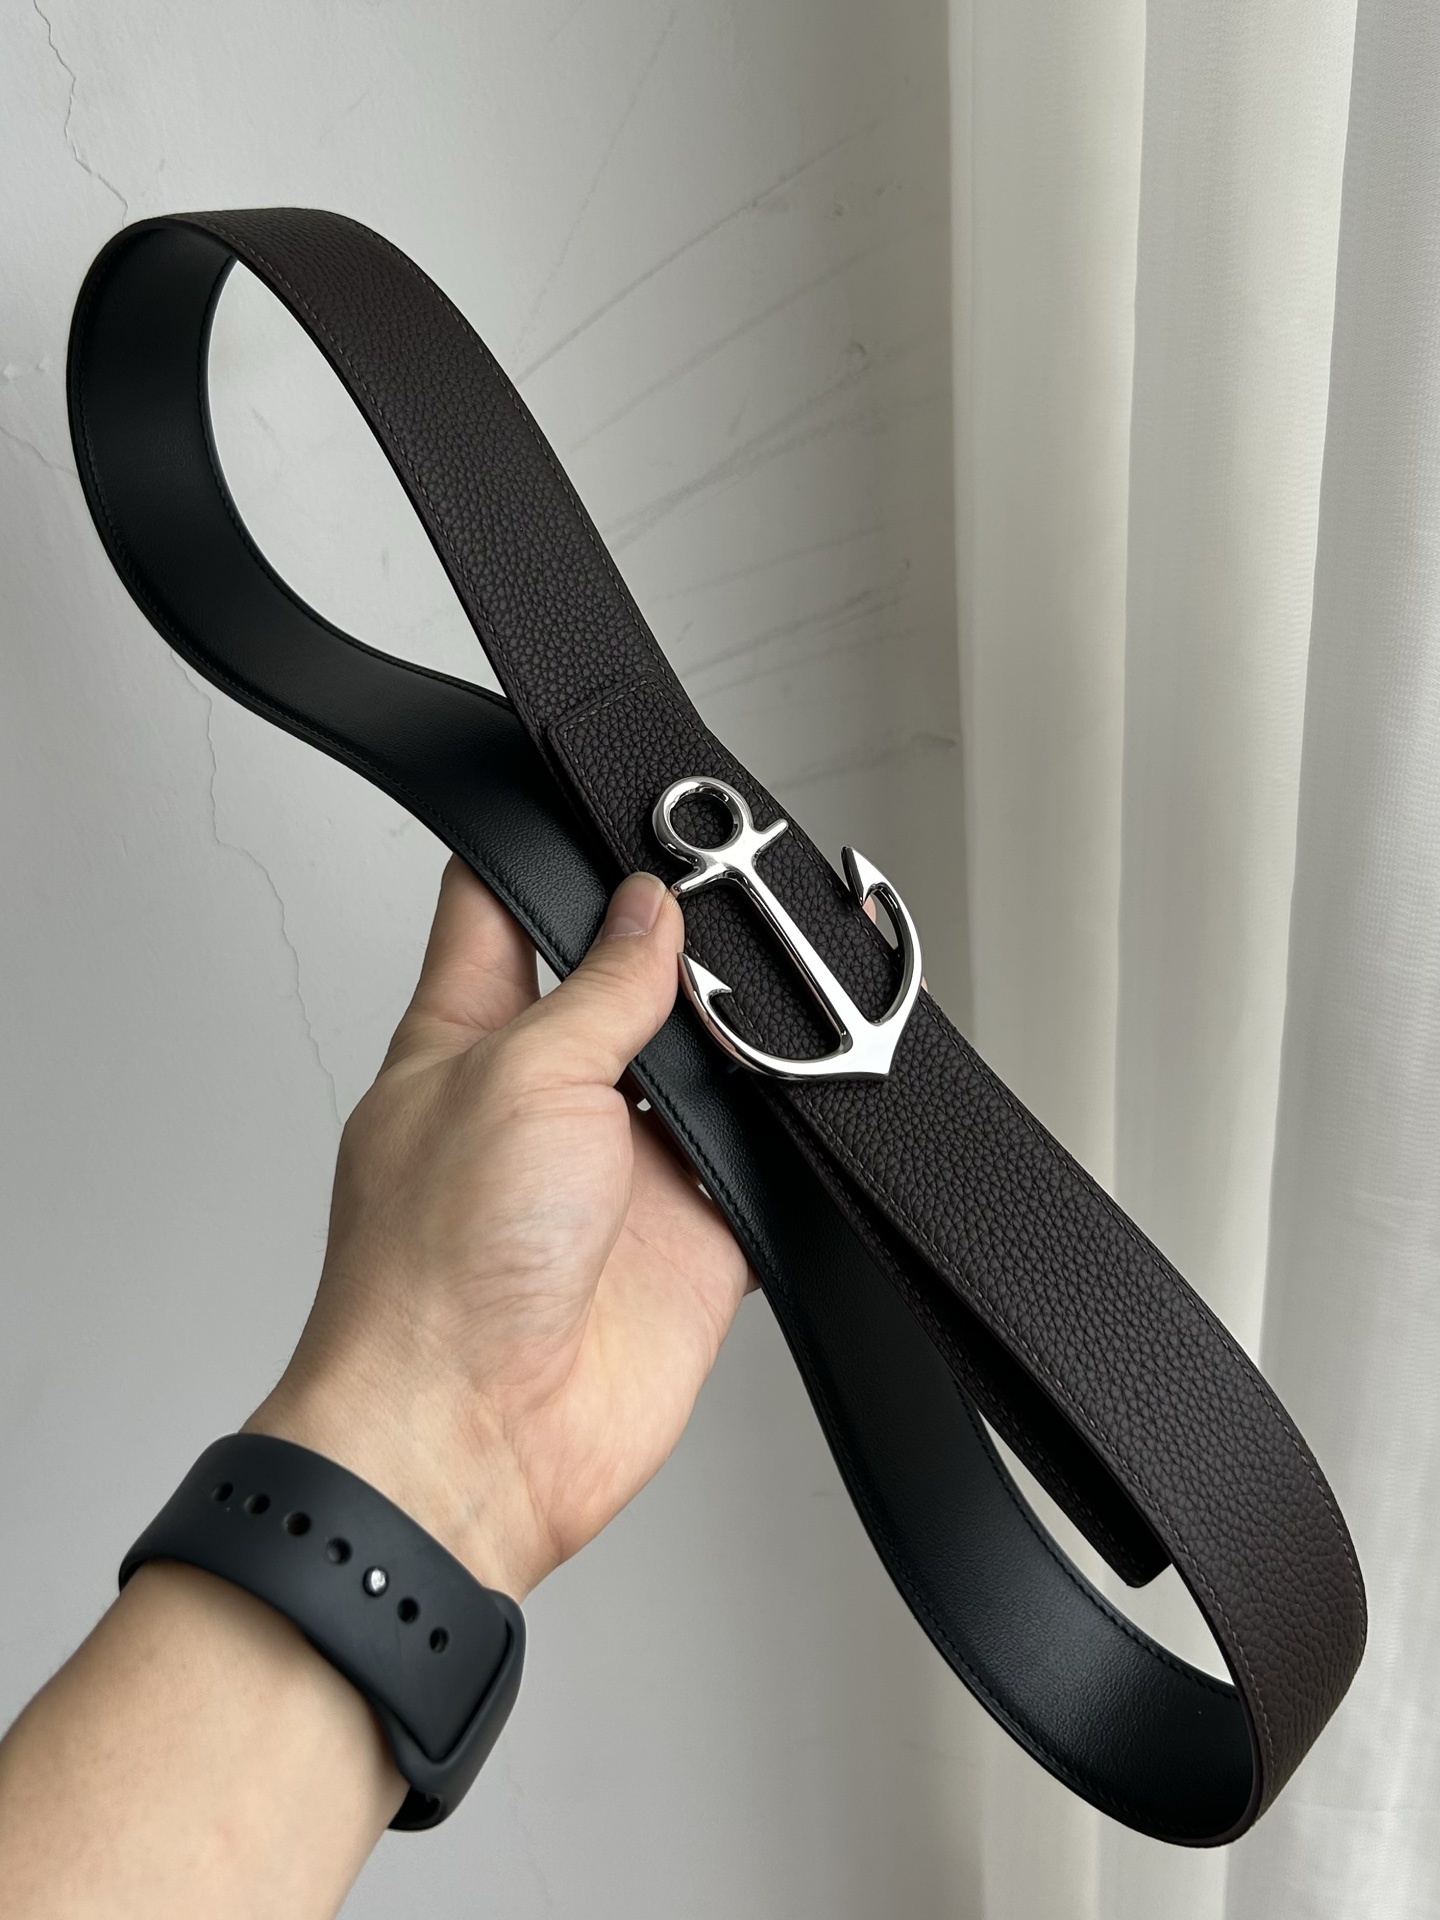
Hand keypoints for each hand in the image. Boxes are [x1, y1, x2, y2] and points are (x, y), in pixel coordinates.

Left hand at [248, 860, 752, 1598]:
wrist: (477, 1441)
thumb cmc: (432, 1275)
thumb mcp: (516, 1077)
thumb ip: (600, 990)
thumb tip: (650, 911)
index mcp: (468, 1038)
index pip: (499, 907)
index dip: (546, 848)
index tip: (604, 799)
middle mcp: (547, 1096)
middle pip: (628, 982)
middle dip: (682, 944)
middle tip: (737, 895)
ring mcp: (622, 1168)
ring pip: (709, 1070)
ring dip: (748, 1041)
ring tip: (784, 998)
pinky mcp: (691, 1237)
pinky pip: (763, 1169)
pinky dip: (794, 1142)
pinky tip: (812, 1101)